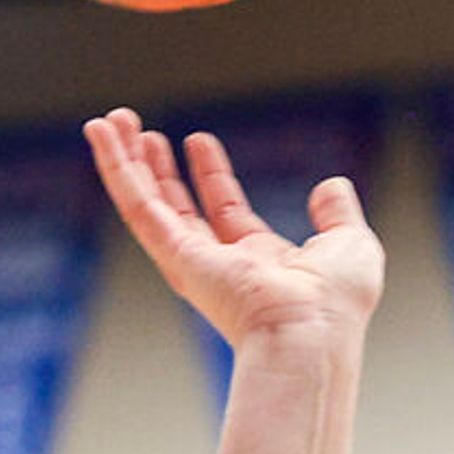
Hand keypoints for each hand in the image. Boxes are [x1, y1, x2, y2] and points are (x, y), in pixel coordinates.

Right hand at [84, 108, 385, 347]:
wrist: (313, 331)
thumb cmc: (337, 304)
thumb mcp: (351, 245)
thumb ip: (338, 214)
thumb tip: (332, 187)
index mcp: (260, 264)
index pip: (225, 213)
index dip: (211, 176)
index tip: (198, 142)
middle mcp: (221, 267)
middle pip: (176, 209)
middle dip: (157, 169)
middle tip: (138, 131)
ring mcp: (194, 264)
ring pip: (146, 204)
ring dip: (124, 162)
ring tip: (108, 123)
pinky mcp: (176, 257)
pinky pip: (138, 206)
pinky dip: (117, 170)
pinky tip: (102, 137)